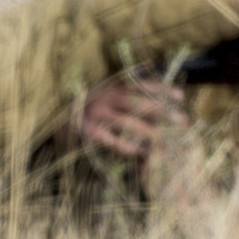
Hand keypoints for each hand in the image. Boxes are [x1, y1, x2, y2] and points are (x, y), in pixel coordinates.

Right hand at [70, 77, 187, 160]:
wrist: (54, 118)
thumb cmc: (86, 106)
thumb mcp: (104, 92)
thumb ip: (125, 90)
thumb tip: (155, 91)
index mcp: (111, 85)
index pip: (140, 84)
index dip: (161, 88)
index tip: (181, 96)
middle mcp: (105, 97)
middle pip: (139, 103)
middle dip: (163, 112)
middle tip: (184, 121)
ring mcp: (97, 114)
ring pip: (129, 123)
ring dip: (151, 133)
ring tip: (169, 145)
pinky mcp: (89, 132)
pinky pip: (113, 140)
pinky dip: (129, 147)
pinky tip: (144, 154)